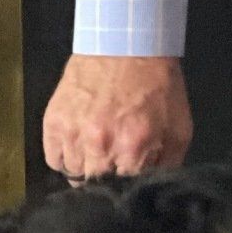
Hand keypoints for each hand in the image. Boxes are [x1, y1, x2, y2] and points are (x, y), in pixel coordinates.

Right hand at [43, 55, 191, 179]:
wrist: (127, 42)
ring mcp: (73, 132)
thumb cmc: (156, 83)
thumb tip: (154, 189)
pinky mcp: (53, 121)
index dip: (128, 185)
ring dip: (85, 168)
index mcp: (132, 146)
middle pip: (96, 186)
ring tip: (97, 149)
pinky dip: (65, 156)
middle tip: (114, 163)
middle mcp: (100, 144)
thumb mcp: (178, 126)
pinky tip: (79, 144)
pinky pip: (53, 158)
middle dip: (107, 178)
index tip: (130, 176)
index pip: (124, 190)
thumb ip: (168, 165)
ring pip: (73, 174)